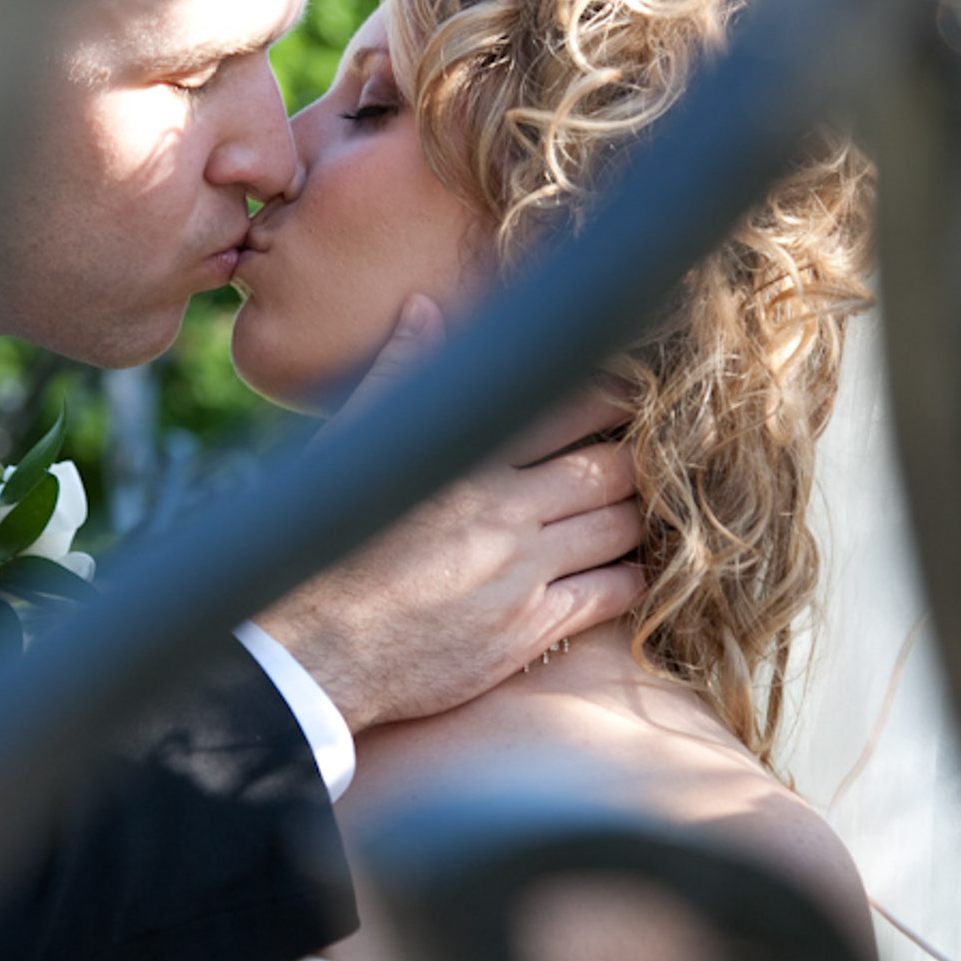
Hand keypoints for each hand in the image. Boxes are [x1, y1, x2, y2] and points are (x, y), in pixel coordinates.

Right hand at [256, 294, 642, 731]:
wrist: (309, 651)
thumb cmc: (323, 543)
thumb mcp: (349, 449)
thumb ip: (397, 376)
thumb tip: (425, 309)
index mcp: (462, 457)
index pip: (564, 404)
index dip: (611, 394)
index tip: (629, 391)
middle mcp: (500, 509)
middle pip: (611, 465)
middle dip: (638, 454)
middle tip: (651, 450)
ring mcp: (521, 572)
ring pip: (620, 525)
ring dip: (636, 513)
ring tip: (633, 506)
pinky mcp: (529, 629)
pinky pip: (612, 591)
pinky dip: (631, 574)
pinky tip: (624, 567)